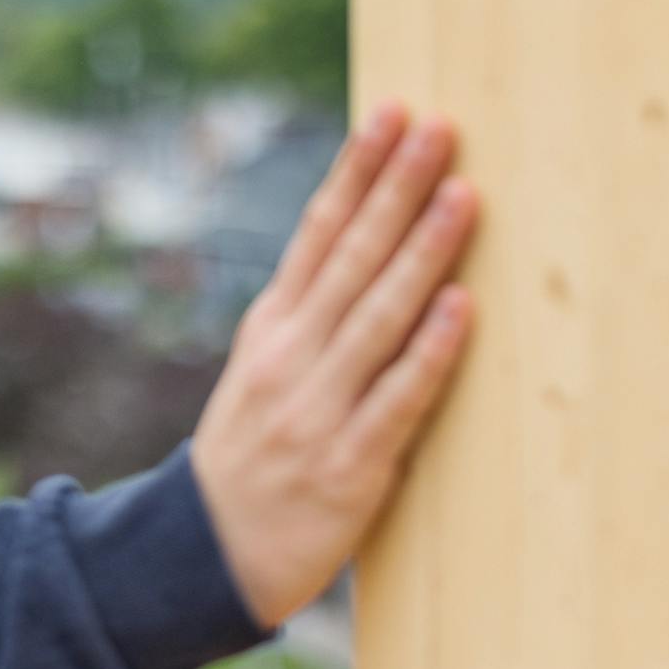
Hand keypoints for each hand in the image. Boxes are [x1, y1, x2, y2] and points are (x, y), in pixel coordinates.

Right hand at [193, 103, 477, 626]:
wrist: (206, 555)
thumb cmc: (253, 458)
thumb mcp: (263, 375)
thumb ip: (310, 321)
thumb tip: (368, 250)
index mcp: (272, 329)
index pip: (319, 233)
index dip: (357, 171)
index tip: (392, 113)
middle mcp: (292, 358)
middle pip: (352, 258)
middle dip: (398, 189)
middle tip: (440, 129)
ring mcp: (318, 409)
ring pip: (378, 316)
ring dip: (423, 252)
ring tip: (463, 195)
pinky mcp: (348, 465)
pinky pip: (396, 399)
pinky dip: (430, 352)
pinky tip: (460, 306)